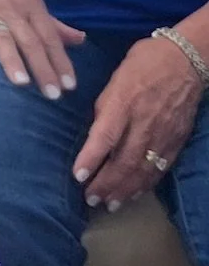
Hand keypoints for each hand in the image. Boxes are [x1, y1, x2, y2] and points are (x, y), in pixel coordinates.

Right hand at [0, 0, 83, 97]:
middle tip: (53, 94)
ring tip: (22, 82)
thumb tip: (81, 40)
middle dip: (43, 68)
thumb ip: (55, 25)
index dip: (61, 62)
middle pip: (31, 42)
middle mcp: (14, 10)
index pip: (50, 38)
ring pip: (3, 37)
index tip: (70, 86)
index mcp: (32, 6)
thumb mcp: (33, 1)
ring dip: (12, 59)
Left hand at [73, 37, 202, 210]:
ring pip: (142, 170)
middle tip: (90, 199)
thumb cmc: (143, 64)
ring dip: (124, 190)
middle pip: (124, 161)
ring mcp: (163, 134)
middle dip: (106, 184)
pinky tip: (133, 194)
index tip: (78, 176)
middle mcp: (144, 123)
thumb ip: (105, 108)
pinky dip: (145, 184)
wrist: (186, 61)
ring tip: (109, 205)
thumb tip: (94, 133)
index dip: (91, 158)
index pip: (105, 137)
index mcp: (124, 103)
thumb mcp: (115, 79)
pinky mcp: (176, 140)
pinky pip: (160, 168)